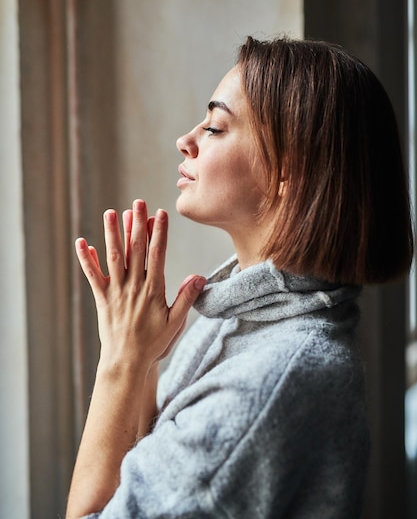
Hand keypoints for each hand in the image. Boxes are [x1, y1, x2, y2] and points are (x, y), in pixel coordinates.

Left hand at [75, 199, 205, 371]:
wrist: (126, 363)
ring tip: (111, 213)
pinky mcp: (102, 299)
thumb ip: (186, 298)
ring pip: (113, 258)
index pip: (157, 255)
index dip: (159, 233)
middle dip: (137, 224)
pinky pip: (93, 276)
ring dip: (111, 234)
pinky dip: (87, 260)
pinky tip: (82, 243)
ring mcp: (116, 292)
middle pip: (135, 249)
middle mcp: (133, 287)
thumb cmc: (154, 344)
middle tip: (138, 203)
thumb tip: (199, 277)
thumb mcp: (176, 323)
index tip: (161, 214)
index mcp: (153, 290)